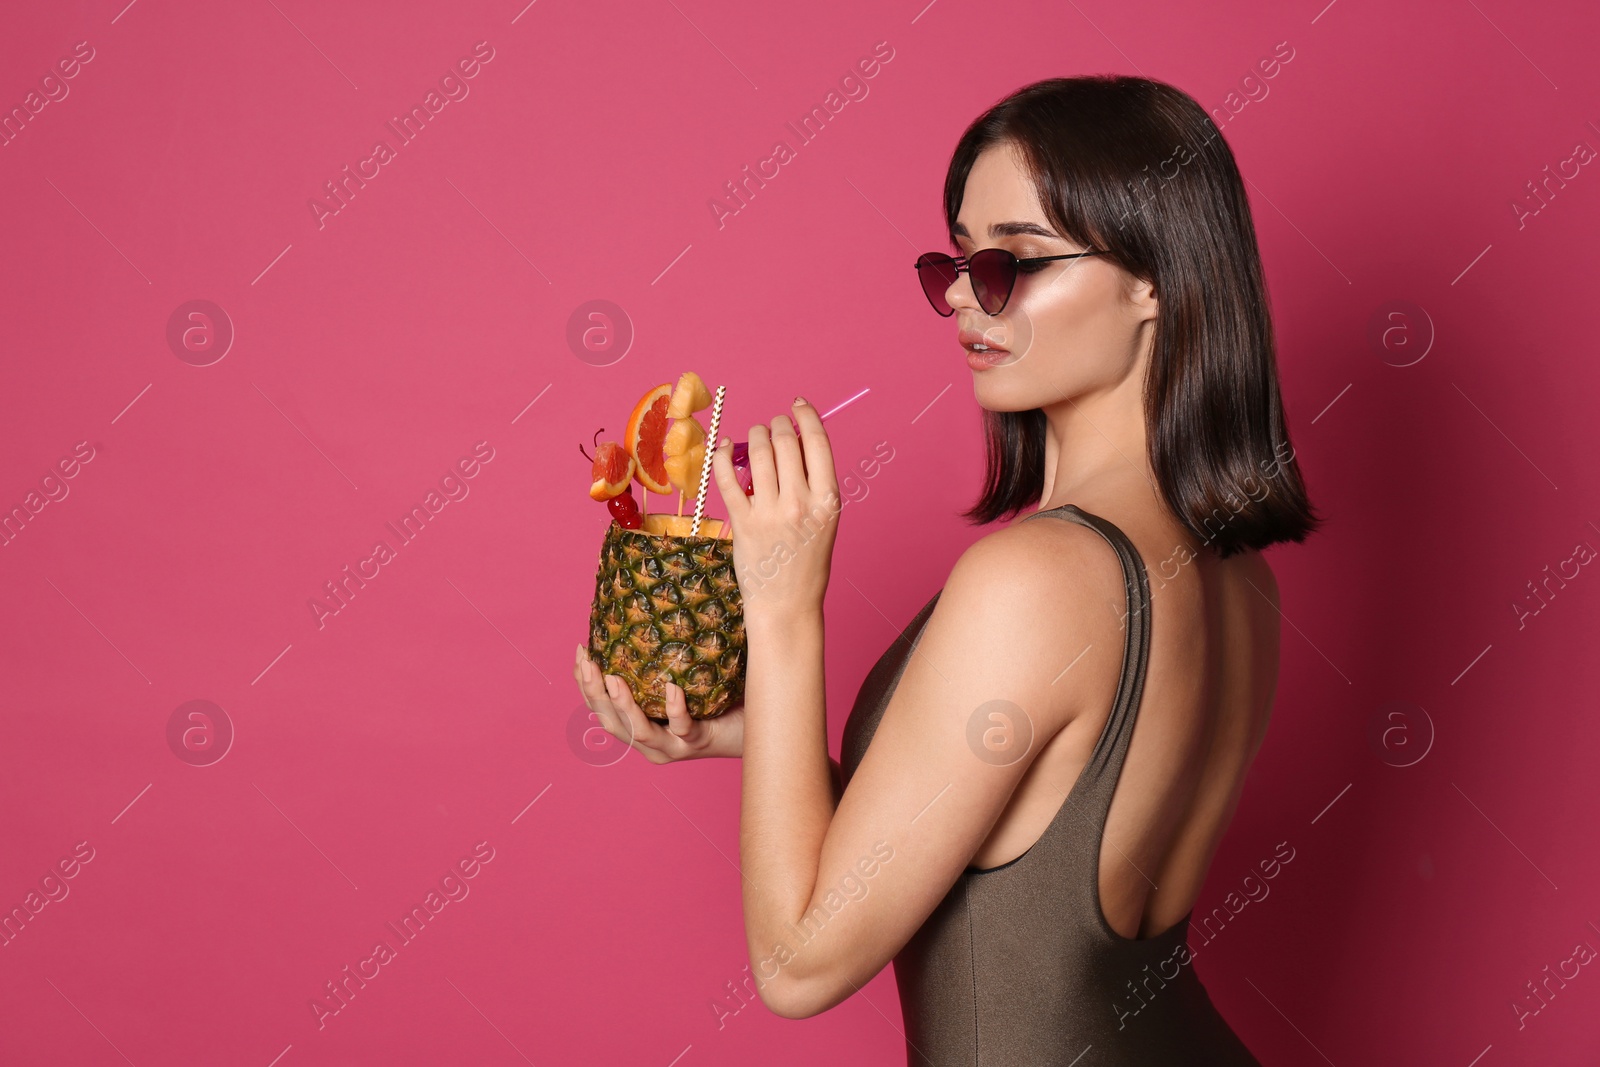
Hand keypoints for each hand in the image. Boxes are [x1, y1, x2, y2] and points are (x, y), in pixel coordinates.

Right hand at [573, 644, 744, 760]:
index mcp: (642, 725)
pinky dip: (673, 708)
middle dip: (594, 693)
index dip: (586, 684)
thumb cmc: (721, 697)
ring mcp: (674, 746)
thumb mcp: (685, 675)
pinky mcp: (699, 743)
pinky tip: (671, 688)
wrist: (759, 725)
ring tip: (612, 678)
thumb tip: (651, 605)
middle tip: (587, 662)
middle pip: (611, 722)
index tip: (580, 652)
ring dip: (622, 705)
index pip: (603, 708)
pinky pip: (682, 727)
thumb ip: (663, 655)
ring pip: (638, 731)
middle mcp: (652, 742)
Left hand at [711, 397, 840, 616]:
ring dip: (755, 436)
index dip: (806, 416)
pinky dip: (724, 456)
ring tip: (755, 436)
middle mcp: (800, 503)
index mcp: (828, 500)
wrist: (787, 604)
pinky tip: (726, 448)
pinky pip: (727, 478)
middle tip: (773, 424)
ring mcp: (770, 513)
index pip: (818, 442)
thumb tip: (796, 440)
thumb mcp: (826, 520)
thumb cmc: (808, 561)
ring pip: (759, 453)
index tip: (798, 405)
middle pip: (786, 442)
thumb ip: (814, 483)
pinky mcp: (742, 523)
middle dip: (778, 424)